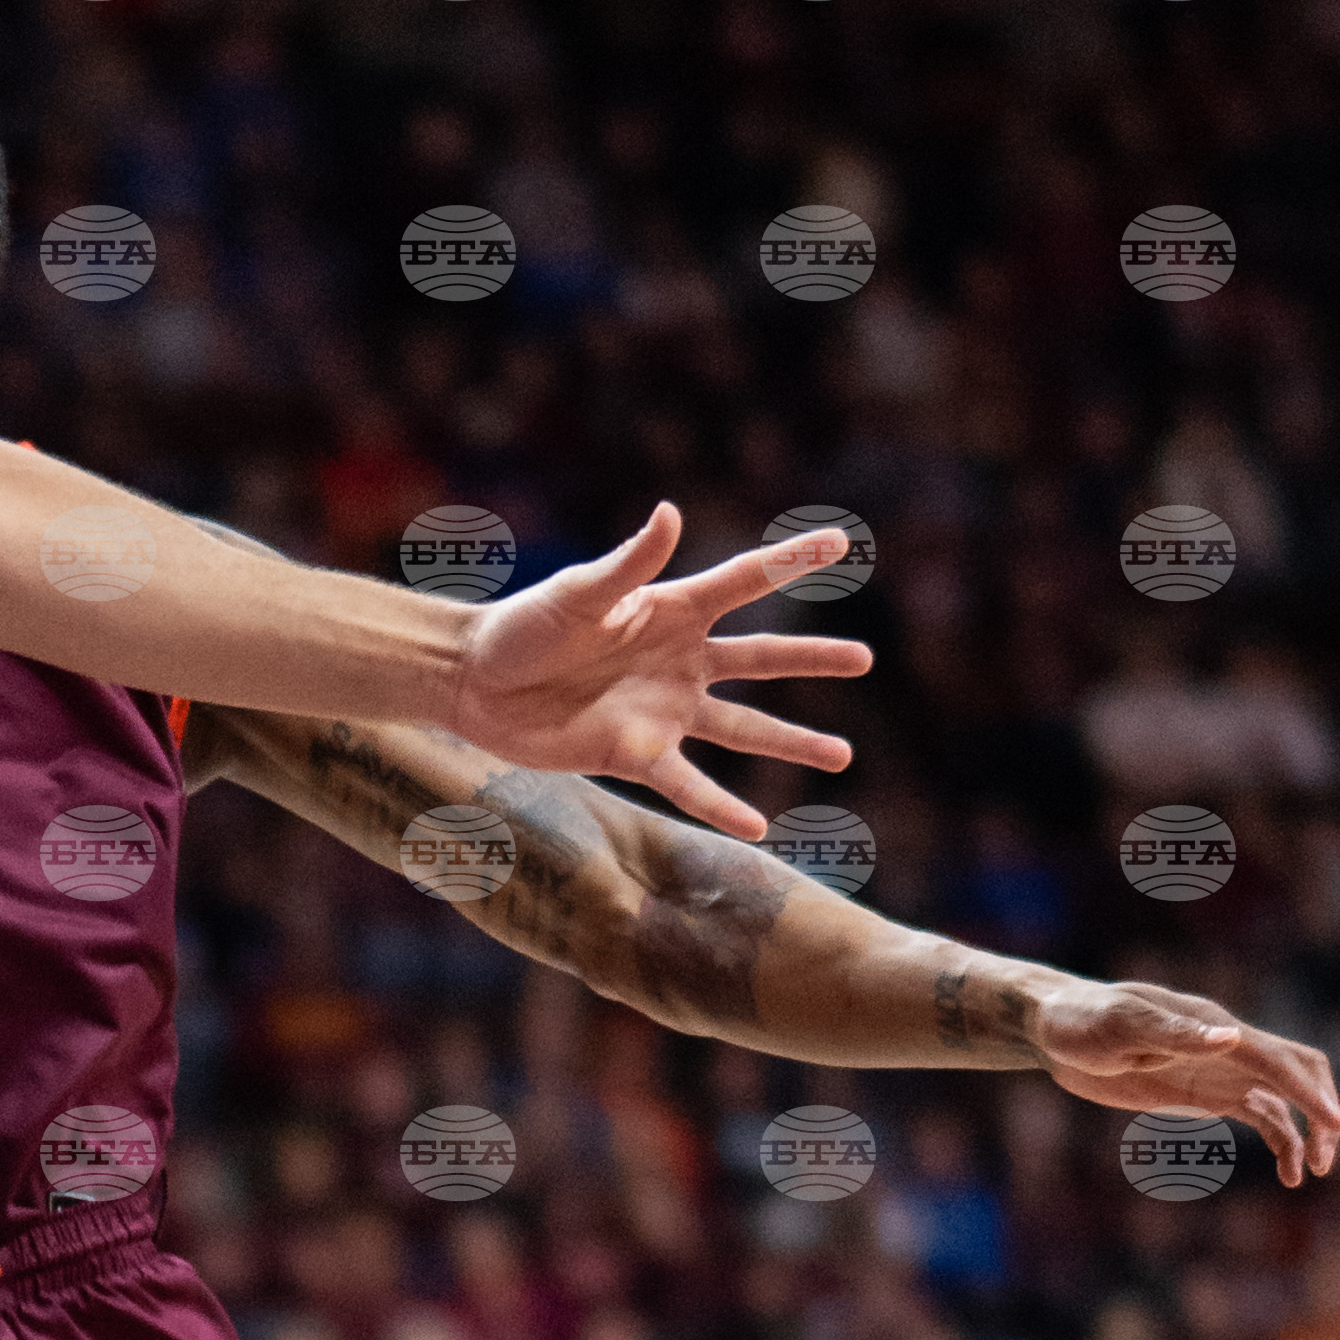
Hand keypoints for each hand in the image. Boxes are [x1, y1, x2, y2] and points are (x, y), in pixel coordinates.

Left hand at [452, 509, 870, 839]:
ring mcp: (664, 711)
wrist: (475, 682)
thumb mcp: (578, 593)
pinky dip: (723, 807)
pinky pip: (690, 785)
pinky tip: (760, 826)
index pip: (743, 582)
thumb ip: (629, 564)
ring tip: (843, 756)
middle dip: (812, 659)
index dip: (790, 561)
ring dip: (792, 742)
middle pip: (760, 659)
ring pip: (744, 729)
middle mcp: (678, 661)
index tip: (840, 541)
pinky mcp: (637, 755)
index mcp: (669, 610)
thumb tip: (670, 513)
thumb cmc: (522, 626)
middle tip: (864, 659)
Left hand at [1031, 979, 1339, 1187]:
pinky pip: (1259, 1115)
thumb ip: (1173, 1035)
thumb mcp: (1121, 1026)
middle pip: (1297, 1072)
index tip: (1334, 1127)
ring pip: (1283, 1099)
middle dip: (1319, 1110)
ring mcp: (1219, 1071)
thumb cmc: (1084, 1021)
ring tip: (1306, 1174)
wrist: (1056, 1030)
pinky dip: (1280, 1139)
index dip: (1308, 1092)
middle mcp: (1227, 1047)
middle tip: (1326, 1156)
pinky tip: (1286, 1172)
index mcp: (1213, 1028)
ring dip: (1304, 1132)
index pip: (1277, 1059)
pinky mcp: (1206, 1093)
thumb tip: (1230, 1038)